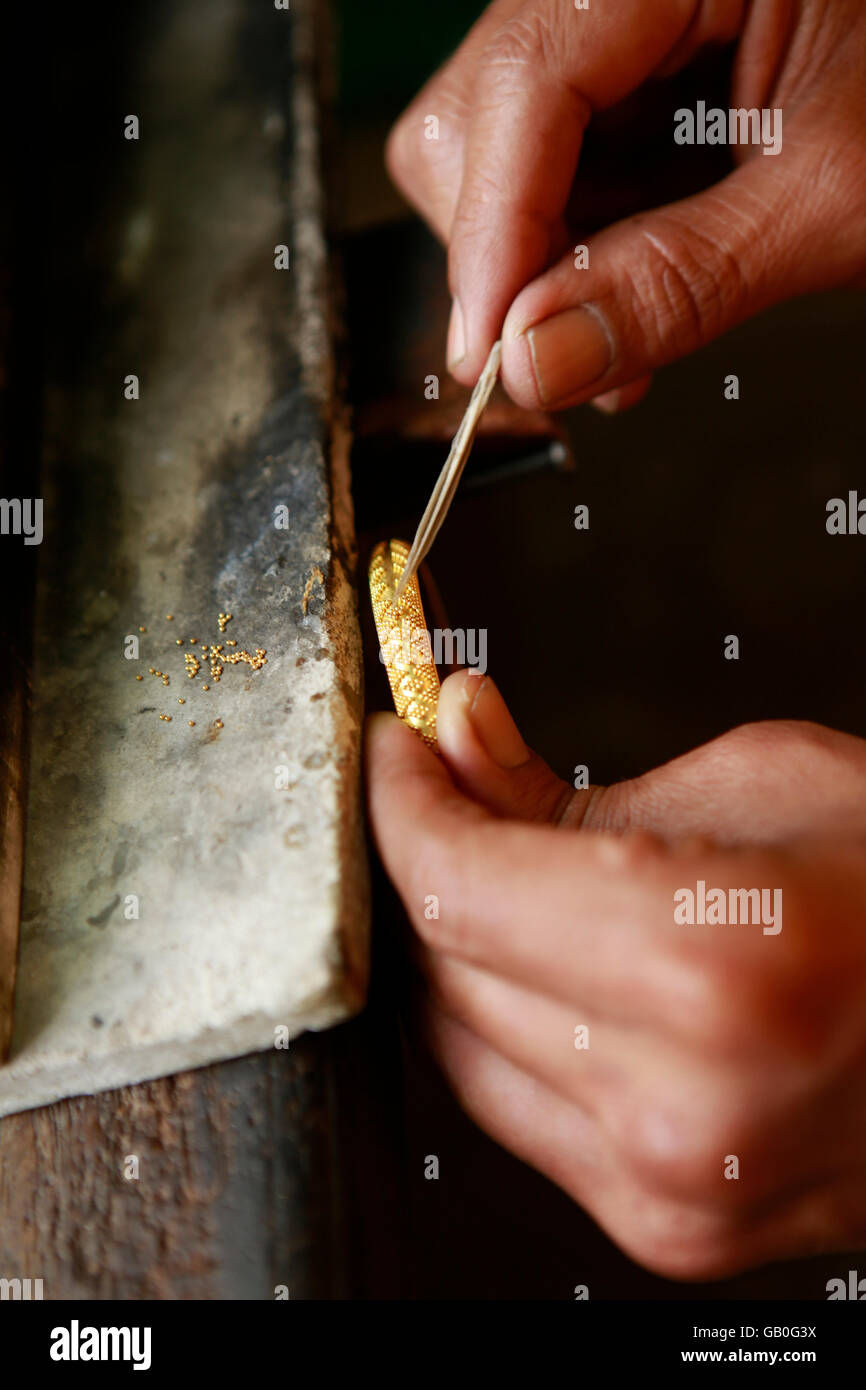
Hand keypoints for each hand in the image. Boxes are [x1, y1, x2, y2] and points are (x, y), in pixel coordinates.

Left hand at [366, 671, 865, 1277]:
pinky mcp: (673, 1230)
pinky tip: (551, 961)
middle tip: (448, 786)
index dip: (405, 804)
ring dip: (461, 950)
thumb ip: (571, 782)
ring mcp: (674, 1193)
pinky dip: (508, 1028)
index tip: (399, 753)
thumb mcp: (758, 782)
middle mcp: (683, 1112)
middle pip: (449, 972)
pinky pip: (520, 1112)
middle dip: (430, 863)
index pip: (461, 892)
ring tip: (504, 866)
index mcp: (712, 971)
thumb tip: (458, 738)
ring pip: (463, 1052)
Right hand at [386, 0, 865, 411]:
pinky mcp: (630, 63)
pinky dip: (576, 241)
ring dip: (539, 264)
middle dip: (510, 258)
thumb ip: (677, 282)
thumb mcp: (829, 196)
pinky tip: (627, 285)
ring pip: (496, 145)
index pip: (526, 80)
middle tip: (567, 361)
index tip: (493, 357)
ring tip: (618, 336)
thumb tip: (538, 360)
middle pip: (481, 112)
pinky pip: (552, 157)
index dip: (493, 234)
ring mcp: (621, 15)